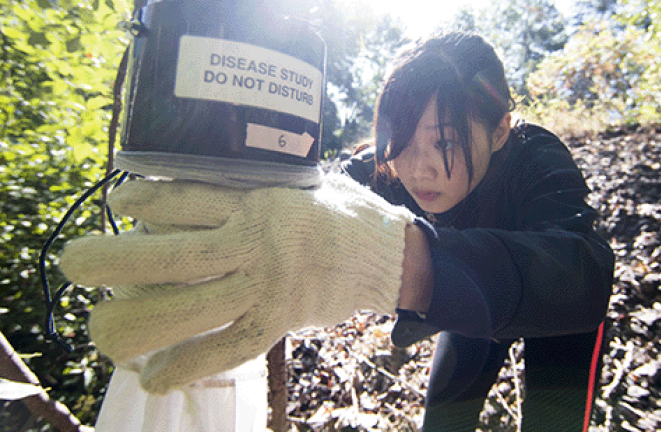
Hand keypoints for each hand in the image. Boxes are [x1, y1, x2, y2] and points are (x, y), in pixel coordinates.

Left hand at [60, 173, 413, 392]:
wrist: (391, 253)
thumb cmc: (343, 212)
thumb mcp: (302, 182)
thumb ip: (257, 184)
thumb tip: (206, 183)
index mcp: (264, 200)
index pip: (194, 197)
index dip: (150, 199)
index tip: (117, 200)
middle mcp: (259, 243)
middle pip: (179, 256)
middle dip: (120, 260)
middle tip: (74, 263)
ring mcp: (269, 285)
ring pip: (196, 307)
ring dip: (142, 321)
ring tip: (99, 330)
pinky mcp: (282, 318)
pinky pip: (230, 346)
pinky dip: (190, 363)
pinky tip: (153, 377)